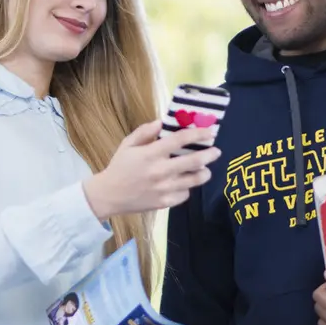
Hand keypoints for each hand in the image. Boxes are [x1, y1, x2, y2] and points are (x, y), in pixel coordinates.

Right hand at [84, 121, 221, 220]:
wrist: (109, 195)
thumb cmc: (119, 167)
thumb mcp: (127, 145)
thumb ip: (144, 131)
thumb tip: (162, 122)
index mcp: (150, 154)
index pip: (180, 140)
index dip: (198, 134)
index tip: (209, 132)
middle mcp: (160, 171)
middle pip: (194, 161)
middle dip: (209, 154)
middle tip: (216, 151)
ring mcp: (164, 188)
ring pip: (194, 180)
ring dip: (204, 172)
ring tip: (205, 169)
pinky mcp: (164, 202)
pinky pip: (185, 194)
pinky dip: (187, 188)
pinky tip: (184, 184)